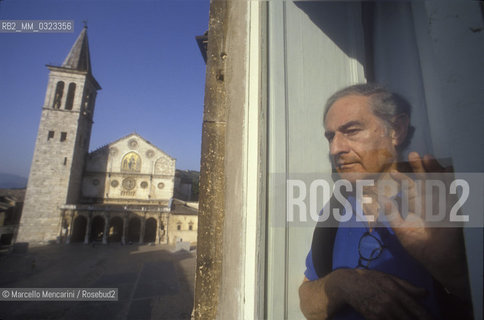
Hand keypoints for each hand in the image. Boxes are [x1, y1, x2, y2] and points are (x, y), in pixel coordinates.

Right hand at [299, 268, 431, 319]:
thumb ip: (407, 286)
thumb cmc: (369, 279)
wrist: (347, 284)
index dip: (427, 317)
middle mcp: (390, 302)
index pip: (416, 308)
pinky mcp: (372, 318)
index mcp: (396, 290)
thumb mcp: (388, 278)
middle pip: (409, 319)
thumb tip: (425, 293)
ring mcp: (381, 311)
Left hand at [381, 152, 467, 297]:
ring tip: (428, 157)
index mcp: (416, 204)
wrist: (437, 258)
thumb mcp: (401, 229)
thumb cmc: (418, 245)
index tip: (393, 171)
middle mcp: (429, 200)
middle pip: (425, 179)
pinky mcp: (453, 208)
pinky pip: (453, 191)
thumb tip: (382, 199)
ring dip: (434, 169)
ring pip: (438, 181)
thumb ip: (392, 214)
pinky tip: (448, 168)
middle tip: (414, 154)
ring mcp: (442, 202)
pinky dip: (451, 180)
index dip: (401, 178)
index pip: (409, 187)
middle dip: (420, 167)